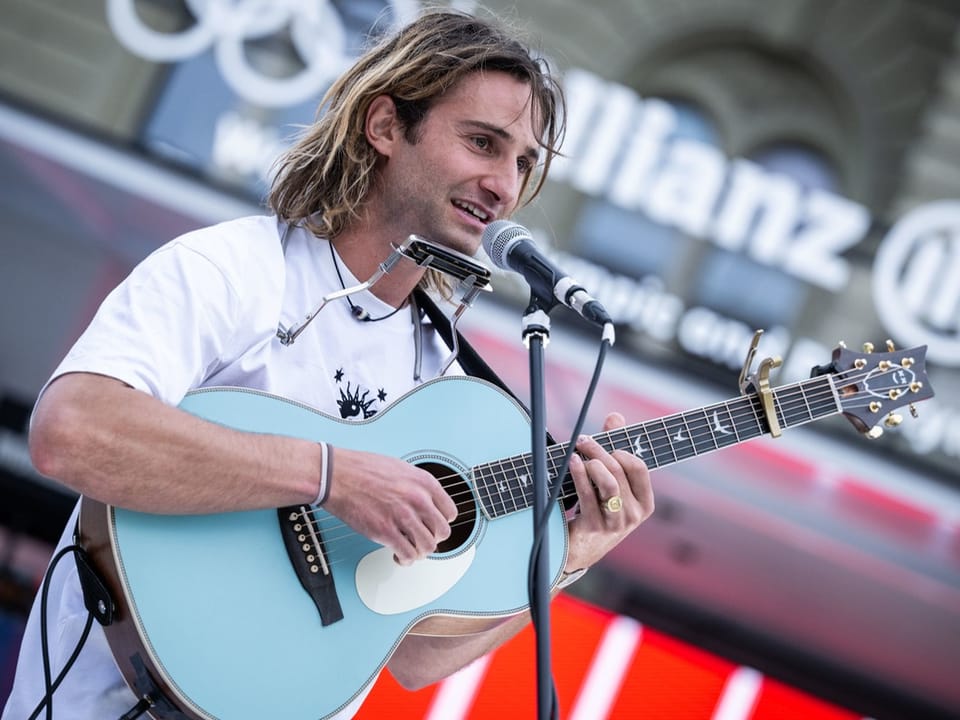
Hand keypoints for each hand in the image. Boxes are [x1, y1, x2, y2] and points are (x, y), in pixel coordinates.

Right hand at [323, 447, 457, 564]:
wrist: (337, 475)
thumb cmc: (363, 469)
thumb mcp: (401, 469)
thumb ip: (418, 486)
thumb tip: (427, 502)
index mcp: (424, 482)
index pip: (450, 512)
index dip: (442, 522)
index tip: (433, 526)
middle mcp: (417, 499)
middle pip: (442, 532)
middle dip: (432, 538)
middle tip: (421, 539)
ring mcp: (402, 516)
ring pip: (427, 547)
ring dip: (419, 552)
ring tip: (410, 549)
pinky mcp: (385, 531)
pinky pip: (407, 554)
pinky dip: (405, 560)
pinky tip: (398, 555)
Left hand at [564, 412, 653, 571]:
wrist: (580, 549)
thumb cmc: (597, 509)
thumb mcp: (609, 481)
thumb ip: (613, 448)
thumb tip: (615, 417)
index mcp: (644, 502)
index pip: (639, 467)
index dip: (621, 448)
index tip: (604, 439)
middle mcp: (634, 514)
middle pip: (619, 471)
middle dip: (599, 450)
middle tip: (583, 440)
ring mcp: (616, 523)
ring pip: (609, 483)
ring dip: (591, 463)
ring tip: (577, 453)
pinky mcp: (596, 528)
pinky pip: (589, 496)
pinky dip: (580, 475)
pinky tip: (572, 463)